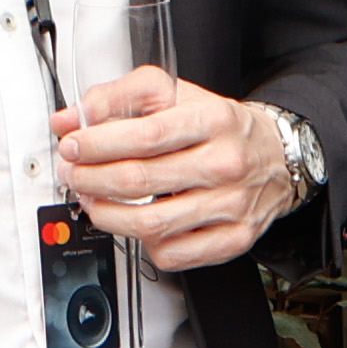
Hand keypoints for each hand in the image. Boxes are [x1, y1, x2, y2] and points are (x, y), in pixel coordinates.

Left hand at [58, 67, 299, 273]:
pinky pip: (171, 253)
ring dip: (106, 215)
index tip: (73, 146)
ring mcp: (231, 206)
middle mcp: (225, 164)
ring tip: (92, 200)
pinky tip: (137, 223)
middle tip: (73, 174)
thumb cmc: (219, 127)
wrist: (276, 157)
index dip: (98, 144)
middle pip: (139, 180)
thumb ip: (118, 98)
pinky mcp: (233, 239)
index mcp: (213, 120)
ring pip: (149, 223)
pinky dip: (143, 243)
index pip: (144, 136)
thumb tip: (70, 119)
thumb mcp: (174, 94)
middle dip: (90, 179)